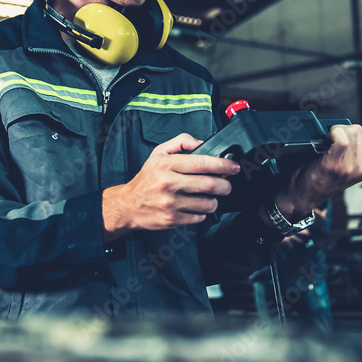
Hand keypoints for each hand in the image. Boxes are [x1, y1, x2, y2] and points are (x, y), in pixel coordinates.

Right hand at [103, 133, 238, 241]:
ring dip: (214, 201)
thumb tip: (202, 143)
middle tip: (227, 185)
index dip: (223, 165)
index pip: (202, 163)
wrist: (128, 205)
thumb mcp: (158, 154)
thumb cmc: (146, 179)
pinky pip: (199, 217)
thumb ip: (181, 143)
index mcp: (167, 165)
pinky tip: (195, 207)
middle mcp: (169, 183)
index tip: (233, 167)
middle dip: (226, 185)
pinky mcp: (172, 219)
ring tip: (210, 197)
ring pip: (208, 204)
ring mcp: (171, 203)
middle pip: (210, 184)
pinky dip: (202, 213)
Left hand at [274, 124, 361, 220]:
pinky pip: (342, 140)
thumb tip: (345, 128)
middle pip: (359, 131)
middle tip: (329, 137)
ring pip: (351, 133)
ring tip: (327, 140)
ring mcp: (350, 168)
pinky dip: (333, 134)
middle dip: (343, 129)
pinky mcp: (335, 166)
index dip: (350, 131)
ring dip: (337, 131)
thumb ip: (351, 152)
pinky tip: (325, 140)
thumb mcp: (343, 169)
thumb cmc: (318, 180)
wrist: (302, 197)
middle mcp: (361, 169)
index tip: (338, 135)